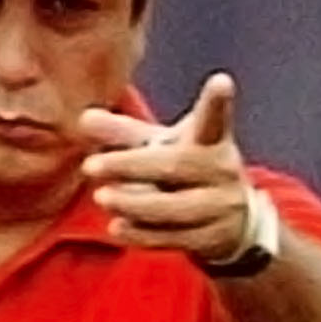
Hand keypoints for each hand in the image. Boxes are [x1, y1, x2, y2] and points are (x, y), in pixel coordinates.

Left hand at [79, 73, 251, 263]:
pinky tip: (116, 227)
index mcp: (211, 141)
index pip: (214, 120)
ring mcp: (220, 208)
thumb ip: (125, 134)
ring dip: (134, 204)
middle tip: (90, 167)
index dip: (217, 102)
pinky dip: (142, 234)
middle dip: (131, 166)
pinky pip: (173, 238)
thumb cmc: (189, 171)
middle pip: (175, 167)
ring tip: (102, 197)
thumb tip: (84, 118)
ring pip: (174, 208)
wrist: (236, 222)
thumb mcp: (163, 147)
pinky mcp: (211, 239)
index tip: (221, 81)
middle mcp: (221, 171)